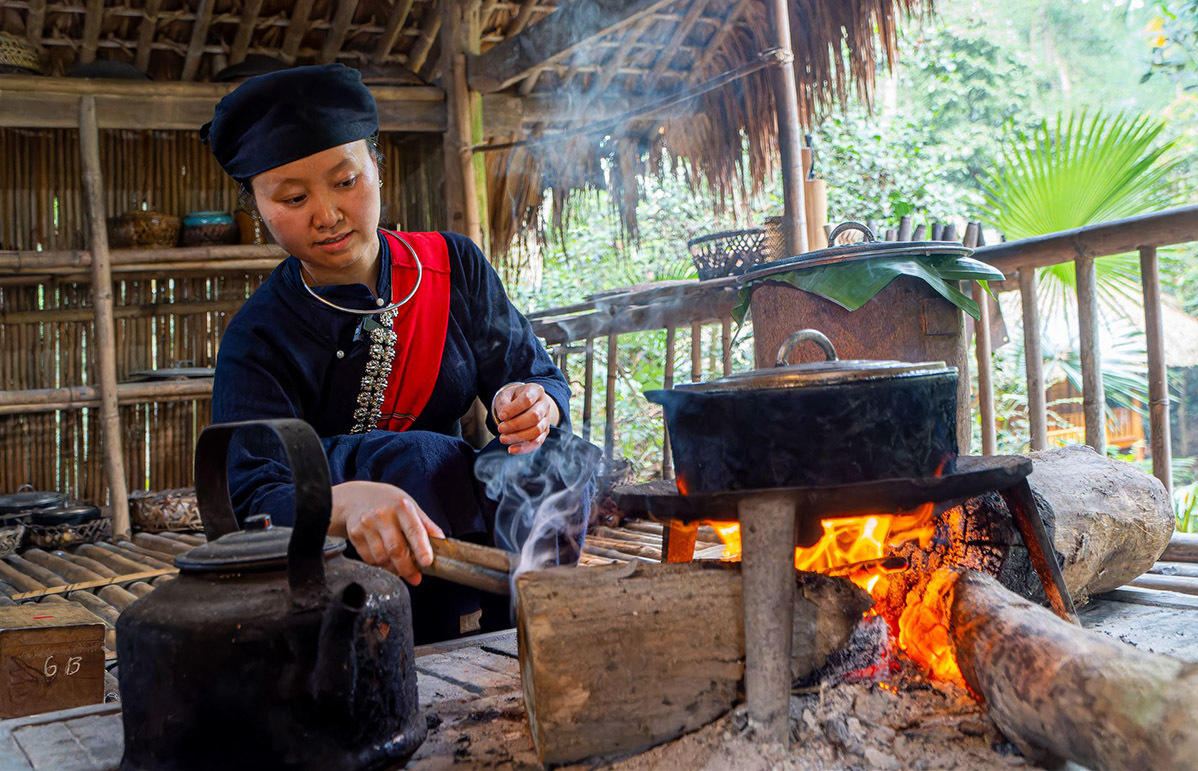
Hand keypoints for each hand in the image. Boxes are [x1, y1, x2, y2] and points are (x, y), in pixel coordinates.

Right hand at [329, 480, 444, 584]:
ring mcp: (366, 525)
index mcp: (401, 506)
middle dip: (407, 568)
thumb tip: (442, 542)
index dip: (421, 548)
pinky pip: (369, 559)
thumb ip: (426, 525)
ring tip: (400, 566)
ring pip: (381, 558)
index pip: (414, 530)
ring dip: (393, 568)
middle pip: (395, 549)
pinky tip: (385, 559)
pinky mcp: (355, 535)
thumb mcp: (410, 506)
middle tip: (416, 578)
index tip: (427, 562)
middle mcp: (382, 515)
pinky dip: (380, 564)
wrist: (356, 497)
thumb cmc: (388, 502)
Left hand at [492, 382, 559, 454]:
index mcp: (536, 391)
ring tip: (503, 439)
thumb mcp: (506, 395)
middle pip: (534, 416)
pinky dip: (524, 448)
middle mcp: (544, 404)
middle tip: (500, 429)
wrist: (524, 403)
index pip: (527, 400)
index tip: (501, 416)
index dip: (513, 409)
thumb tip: (503, 418)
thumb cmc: (514, 398)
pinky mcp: (544, 433)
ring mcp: (546, 419)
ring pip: (536, 431)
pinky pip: (537, 442)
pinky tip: (511, 449)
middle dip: (516, 425)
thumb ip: (503, 404)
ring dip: (518, 437)